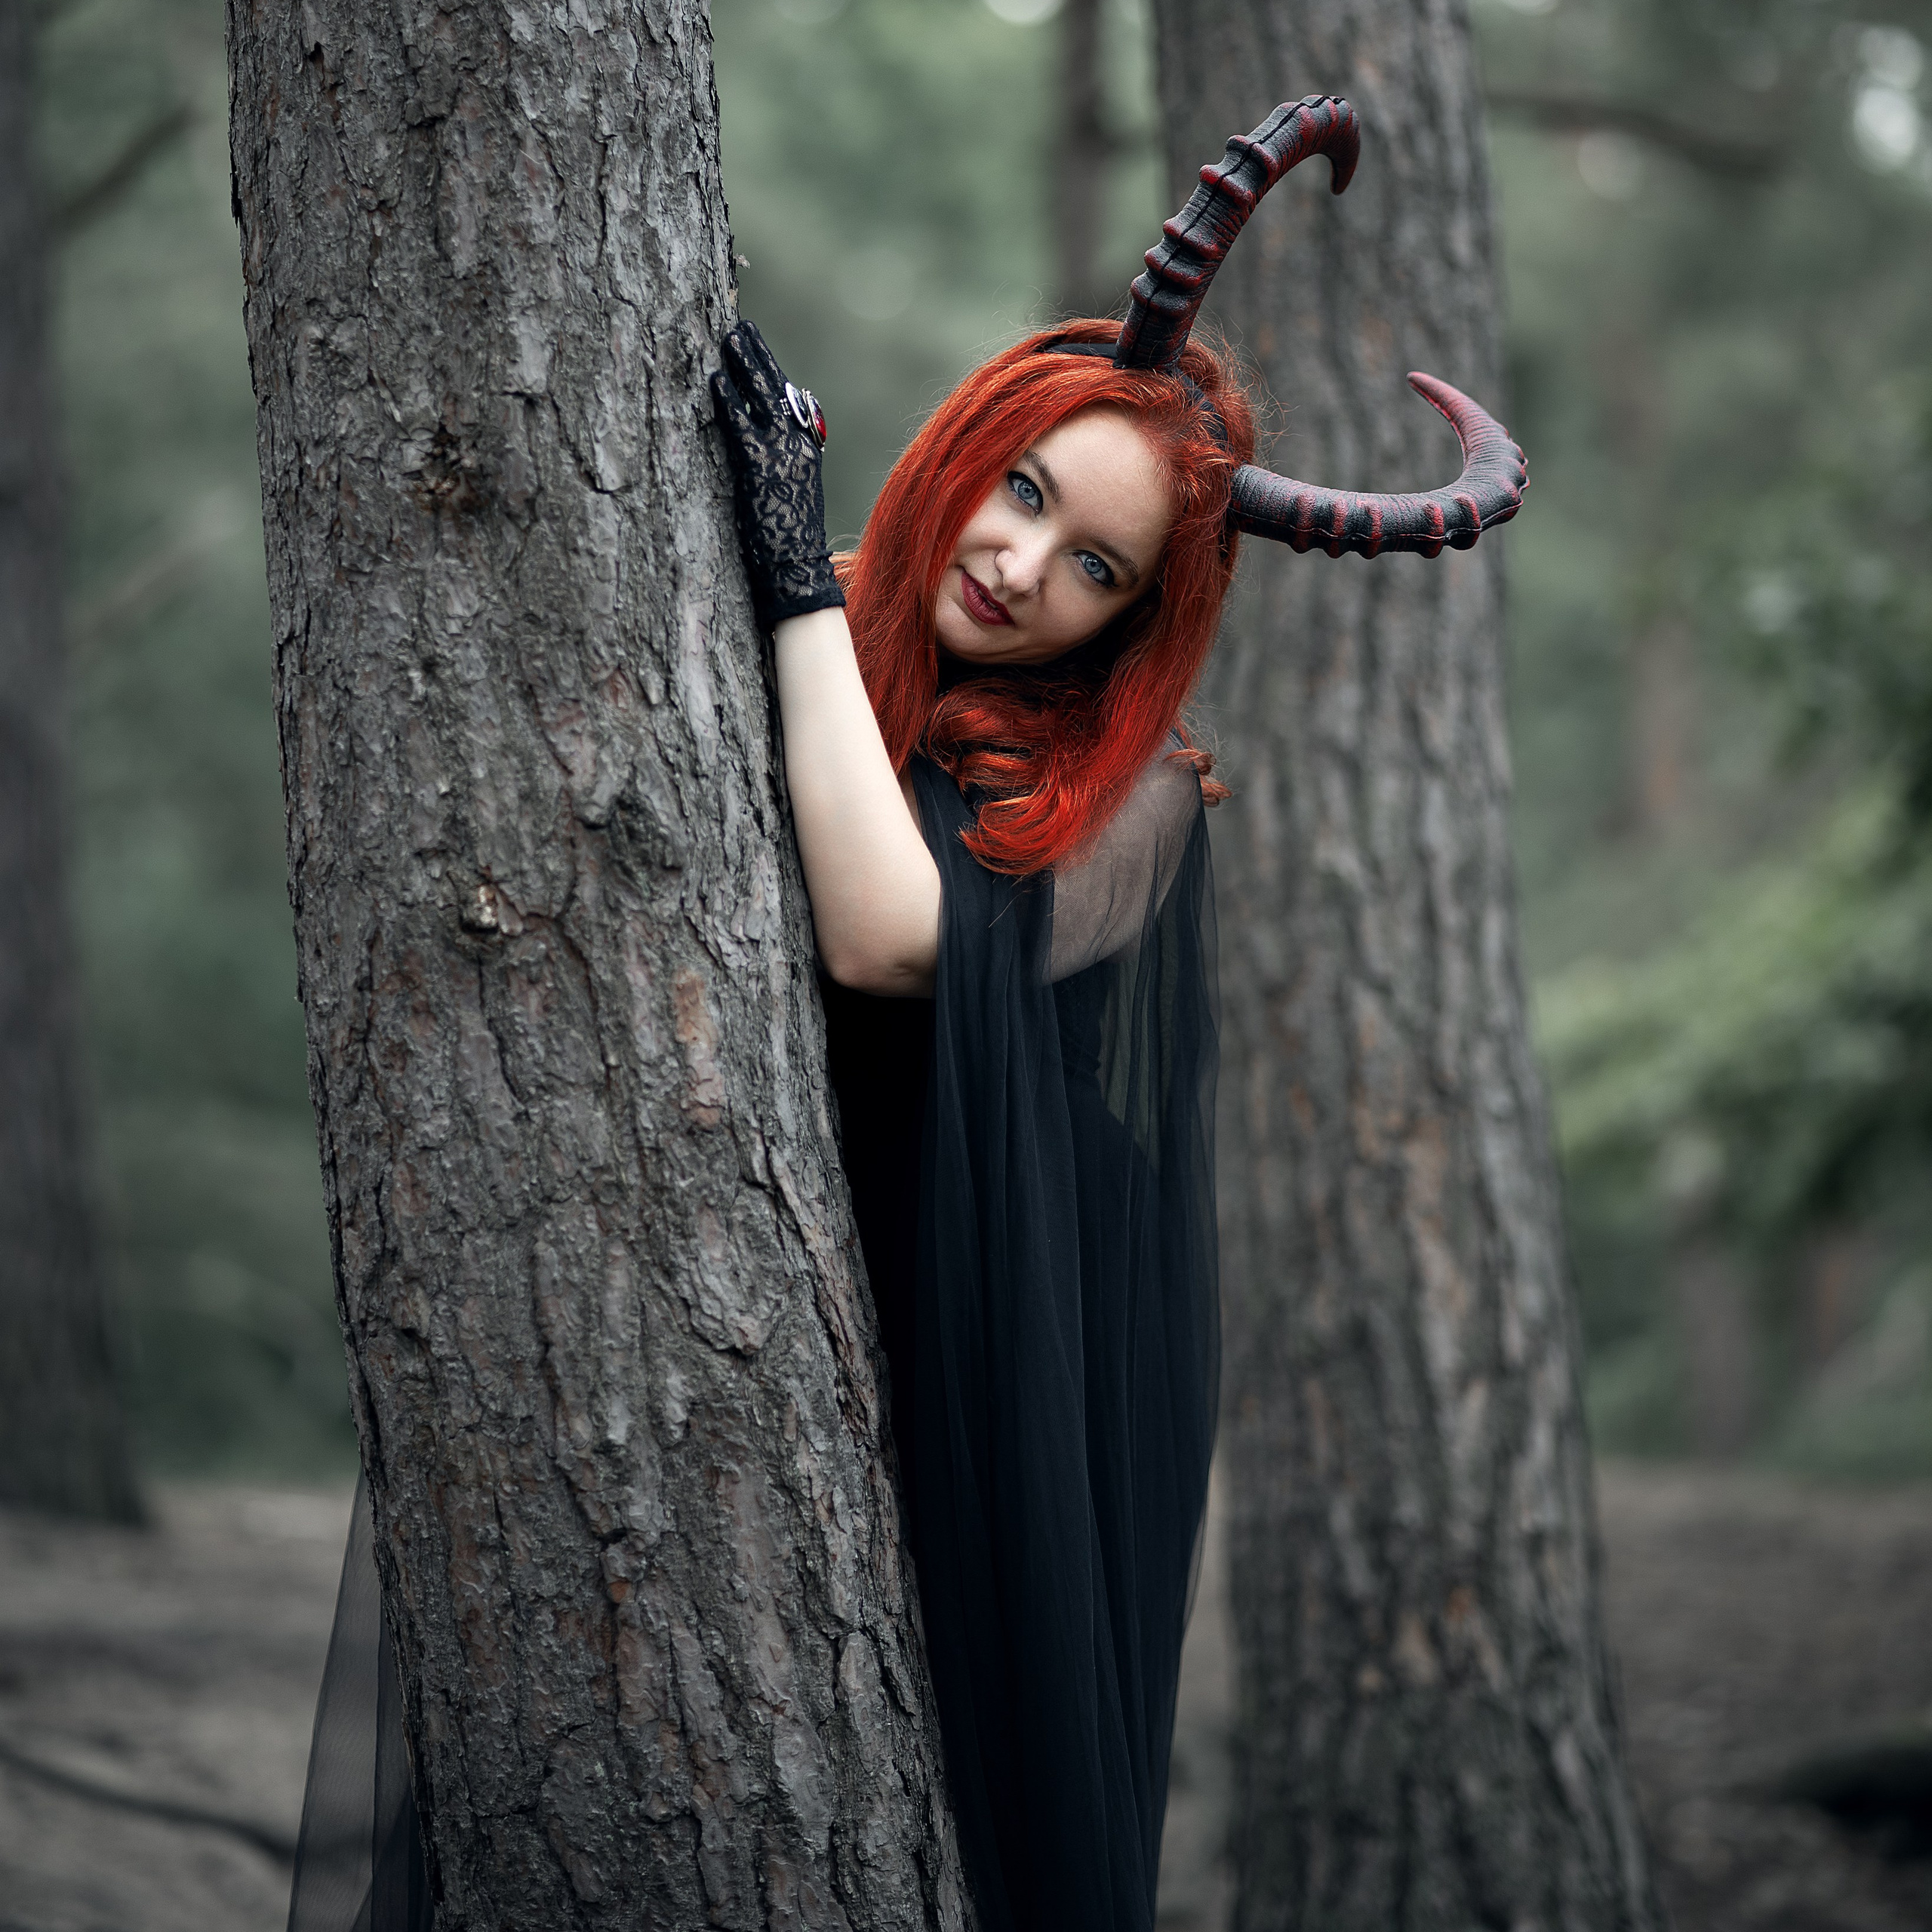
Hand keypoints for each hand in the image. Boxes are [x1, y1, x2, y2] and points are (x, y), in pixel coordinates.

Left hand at [711, 321, 845, 633]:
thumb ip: (785, 460)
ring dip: (745, 365)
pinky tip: (716, 380)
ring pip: (763, 397)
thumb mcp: (792, 491)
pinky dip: (729, 400)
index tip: (759, 349)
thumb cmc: (788, 538)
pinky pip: (741, 424)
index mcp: (807, 450)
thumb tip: (770, 439)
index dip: (774, 373)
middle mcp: (799, 445)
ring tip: (729, 339)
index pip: (792, 401)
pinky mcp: (760, 467)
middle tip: (742, 329)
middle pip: (779, 389)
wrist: (796, 569)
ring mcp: (781, 454)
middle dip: (759, 357)